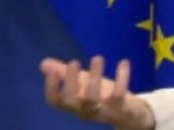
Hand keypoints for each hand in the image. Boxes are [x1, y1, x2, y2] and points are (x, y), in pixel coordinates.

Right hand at [40, 55, 154, 129]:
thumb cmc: (101, 97)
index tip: (52, 70)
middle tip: (74, 62)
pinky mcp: (121, 108)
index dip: (51, 87)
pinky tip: (123, 62)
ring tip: (97, 57)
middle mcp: (84, 111)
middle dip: (71, 81)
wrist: (129, 115)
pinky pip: (119, 95)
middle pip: (72, 101)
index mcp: (73, 105)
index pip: (55, 101)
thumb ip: (65, 74)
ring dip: (95, 77)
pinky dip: (122, 78)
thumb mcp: (83, 85)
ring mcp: (102, 112)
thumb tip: (44, 63)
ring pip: (94, 98)